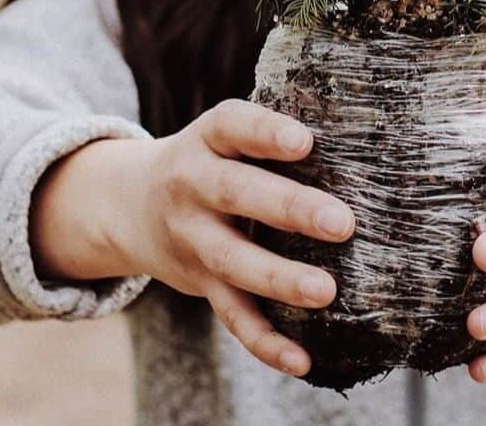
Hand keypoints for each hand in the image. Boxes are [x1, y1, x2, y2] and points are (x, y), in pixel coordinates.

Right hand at [29, 100, 354, 377]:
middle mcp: (193, 184)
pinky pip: (232, 315)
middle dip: (290, 208)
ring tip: (326, 291)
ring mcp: (193, 237)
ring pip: (234, 260)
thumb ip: (271, 134)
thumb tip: (356, 142)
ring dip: (280, 279)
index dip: (267, 133)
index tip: (305, 142)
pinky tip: (302, 359)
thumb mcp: (224, 134)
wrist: (130, 203)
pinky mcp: (200, 283)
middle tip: (342, 223)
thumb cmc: (211, 158)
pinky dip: (265, 341)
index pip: (235, 127)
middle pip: (237, 193)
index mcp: (208, 138)